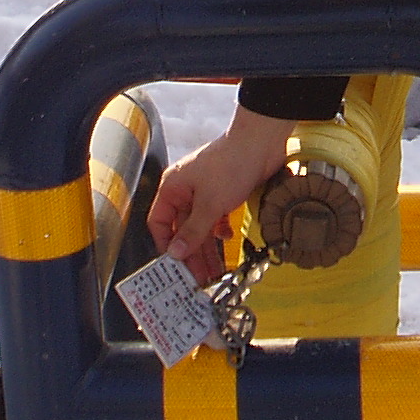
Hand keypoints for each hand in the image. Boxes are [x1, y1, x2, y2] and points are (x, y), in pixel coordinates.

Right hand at [147, 105, 294, 283]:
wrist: (260, 142)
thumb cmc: (231, 163)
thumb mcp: (210, 204)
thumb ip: (193, 232)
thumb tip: (176, 252)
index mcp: (172, 188)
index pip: (159, 223)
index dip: (166, 245)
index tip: (176, 266)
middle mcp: (185, 190)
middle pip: (182, 229)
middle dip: (191, 253)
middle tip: (198, 277)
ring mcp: (204, 192)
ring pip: (200, 226)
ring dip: (207, 248)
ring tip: (214, 270)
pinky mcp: (223, 193)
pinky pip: (215, 218)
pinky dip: (220, 230)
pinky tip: (226, 240)